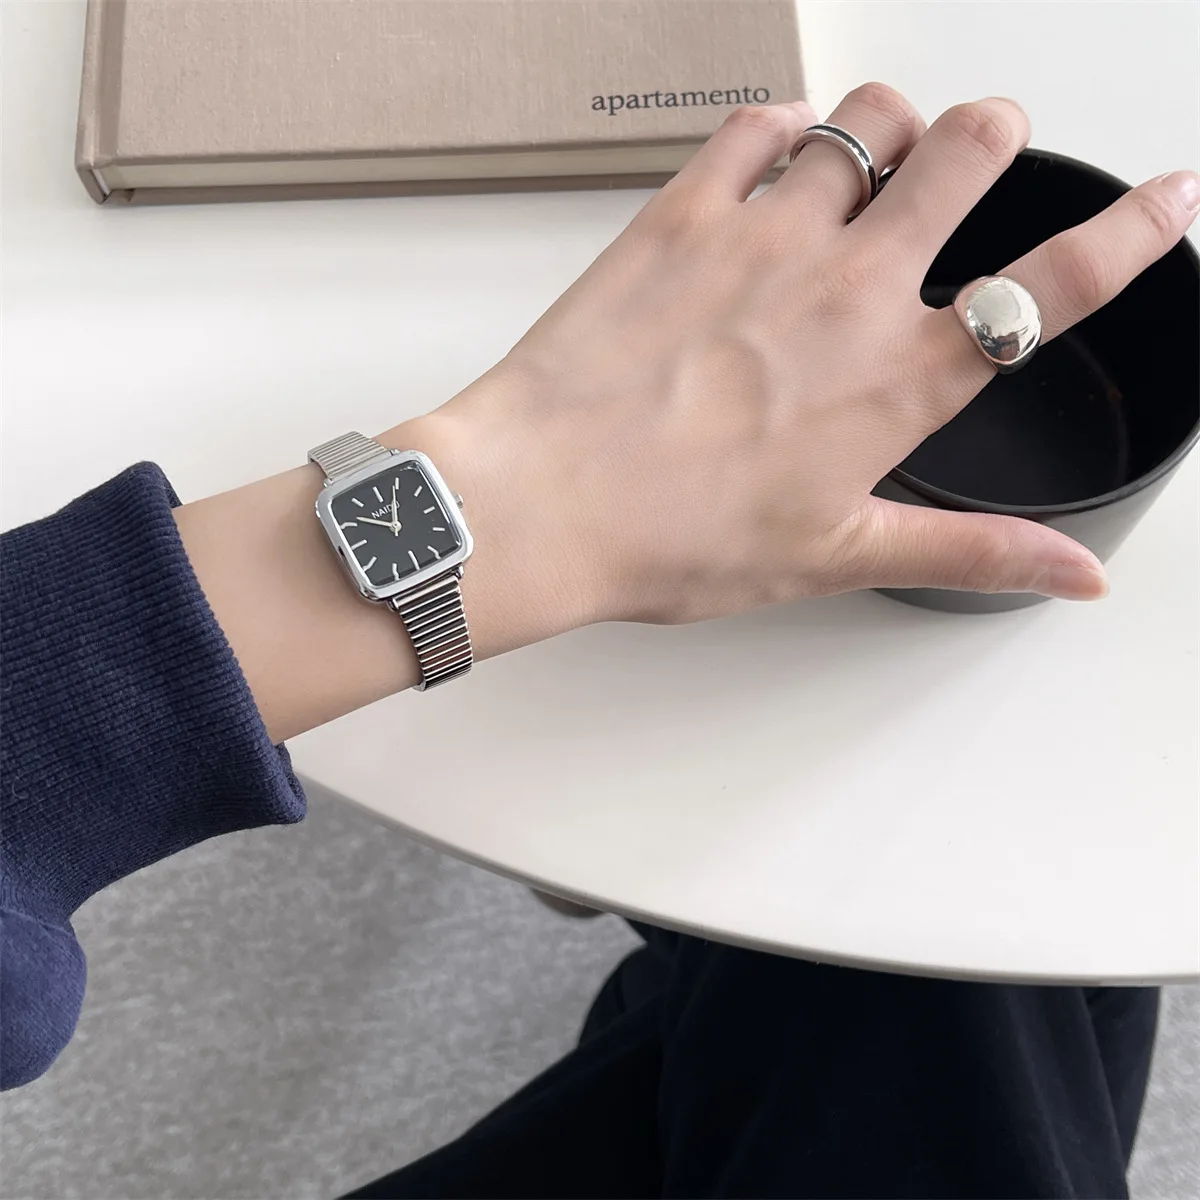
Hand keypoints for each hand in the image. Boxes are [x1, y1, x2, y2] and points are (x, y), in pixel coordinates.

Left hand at [177, 85, 1198, 741]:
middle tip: (975, 158)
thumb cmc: (673, 538)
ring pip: (867, 120)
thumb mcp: (837, 555)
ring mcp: (765, 235)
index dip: (1131, 233)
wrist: (540, 502)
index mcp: (899, 380)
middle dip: (993, 138)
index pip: (1054, 287)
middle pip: (970, 152)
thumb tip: (1076, 570)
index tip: (1169, 198)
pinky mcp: (683, 210)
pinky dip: (780, 130)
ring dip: (887, 130)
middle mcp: (850, 288)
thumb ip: (969, 548)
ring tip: (869, 166)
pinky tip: (772, 165)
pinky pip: (757, 124)